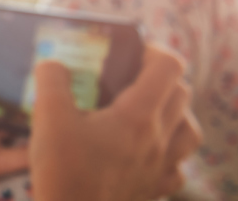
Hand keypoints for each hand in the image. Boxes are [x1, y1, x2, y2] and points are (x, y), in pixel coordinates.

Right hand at [29, 45, 202, 200]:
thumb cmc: (64, 175)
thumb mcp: (47, 120)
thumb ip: (51, 82)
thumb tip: (53, 64)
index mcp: (138, 115)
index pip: (169, 66)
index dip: (154, 50)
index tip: (132, 52)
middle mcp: (159, 139)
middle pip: (182, 93)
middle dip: (160, 77)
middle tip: (131, 78)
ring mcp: (161, 168)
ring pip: (191, 130)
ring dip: (175, 113)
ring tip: (149, 113)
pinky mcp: (154, 191)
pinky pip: (178, 168)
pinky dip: (171, 155)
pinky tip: (149, 155)